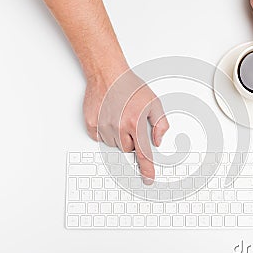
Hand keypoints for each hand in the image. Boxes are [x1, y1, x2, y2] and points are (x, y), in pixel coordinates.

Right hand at [83, 66, 168, 184]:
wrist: (108, 74)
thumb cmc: (130, 86)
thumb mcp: (154, 102)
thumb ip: (160, 124)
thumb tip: (157, 141)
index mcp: (135, 123)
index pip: (143, 154)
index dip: (147, 169)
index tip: (148, 179)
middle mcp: (119, 127)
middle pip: (128, 149)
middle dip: (132, 140)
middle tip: (131, 124)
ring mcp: (103, 126)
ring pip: (114, 145)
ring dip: (119, 137)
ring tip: (120, 117)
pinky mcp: (92, 124)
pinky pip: (100, 138)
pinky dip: (106, 132)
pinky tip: (109, 118)